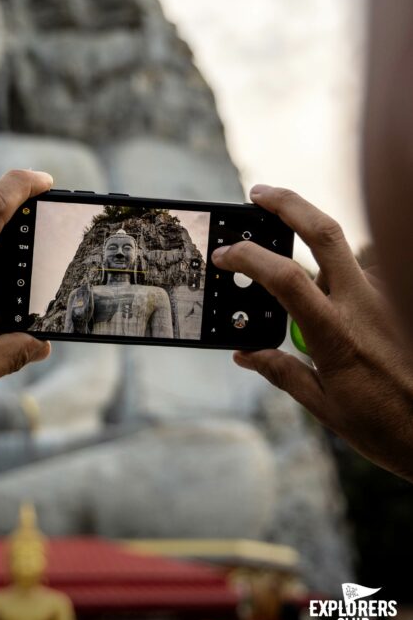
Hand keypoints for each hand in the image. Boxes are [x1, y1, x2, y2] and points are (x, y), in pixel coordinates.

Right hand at [212, 185, 412, 481]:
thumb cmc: (386, 425)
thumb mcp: (325, 408)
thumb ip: (283, 373)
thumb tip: (245, 353)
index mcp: (336, 334)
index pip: (286, 278)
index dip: (248, 258)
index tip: (224, 256)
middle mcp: (363, 304)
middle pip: (324, 231)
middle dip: (287, 203)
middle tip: (257, 193)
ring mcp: (384, 296)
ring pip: (347, 248)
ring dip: (316, 239)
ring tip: (291, 248)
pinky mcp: (398, 296)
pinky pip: (363, 272)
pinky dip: (341, 273)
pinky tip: (334, 292)